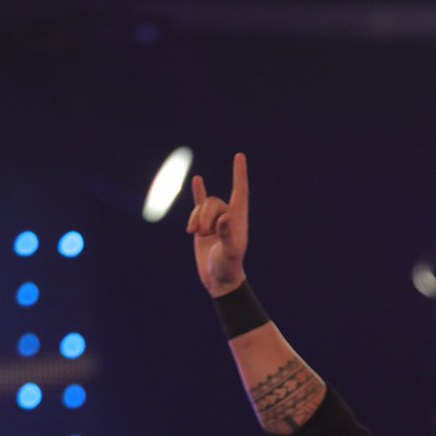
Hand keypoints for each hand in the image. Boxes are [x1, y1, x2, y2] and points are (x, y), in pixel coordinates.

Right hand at [187, 152, 249, 296]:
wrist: (219, 279)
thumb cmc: (227, 267)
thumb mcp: (229, 252)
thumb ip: (227, 234)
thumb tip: (224, 218)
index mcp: (238, 219)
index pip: (240, 191)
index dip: (239, 174)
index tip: (239, 156)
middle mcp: (228, 216)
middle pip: (213, 202)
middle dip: (204, 215)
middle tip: (201, 234)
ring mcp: (215, 220)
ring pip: (202, 207)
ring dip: (195, 219)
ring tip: (195, 234)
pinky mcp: (203, 225)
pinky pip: (199, 205)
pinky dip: (198, 193)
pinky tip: (198, 180)